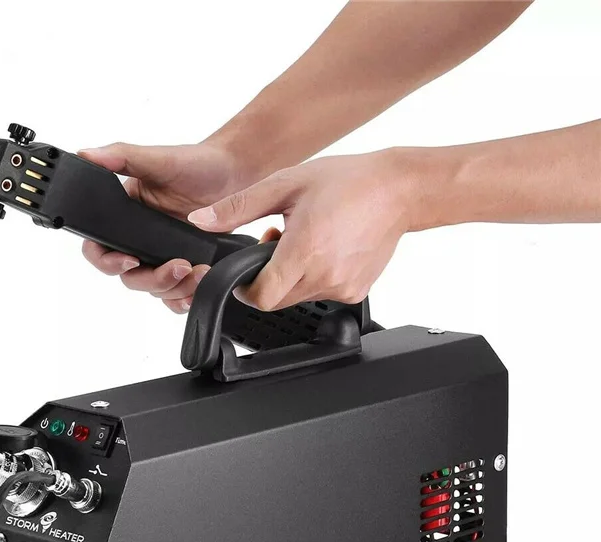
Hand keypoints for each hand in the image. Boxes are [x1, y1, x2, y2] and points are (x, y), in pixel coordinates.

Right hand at [77, 141, 244, 312]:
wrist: (232, 175)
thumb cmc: (193, 163)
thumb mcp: (156, 158)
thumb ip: (120, 156)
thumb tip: (86, 154)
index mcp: (122, 219)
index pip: (99, 249)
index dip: (108, 261)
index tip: (131, 260)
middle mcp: (138, 242)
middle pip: (129, 278)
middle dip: (154, 279)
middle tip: (180, 265)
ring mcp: (161, 258)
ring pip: (155, 291)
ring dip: (176, 288)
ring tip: (200, 271)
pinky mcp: (184, 269)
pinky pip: (176, 296)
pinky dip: (185, 297)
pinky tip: (199, 285)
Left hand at [187, 150, 415, 309]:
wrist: (399, 189)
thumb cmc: (347, 181)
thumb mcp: (284, 184)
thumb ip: (237, 207)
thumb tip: (201, 221)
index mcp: (304, 252)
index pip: (261, 297)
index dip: (246, 288)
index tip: (245, 273)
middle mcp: (325, 276)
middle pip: (277, 300)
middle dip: (268, 278)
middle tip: (277, 243)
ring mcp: (343, 288)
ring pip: (299, 298)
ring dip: (292, 277)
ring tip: (304, 241)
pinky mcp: (356, 292)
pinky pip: (323, 294)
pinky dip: (316, 278)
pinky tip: (325, 250)